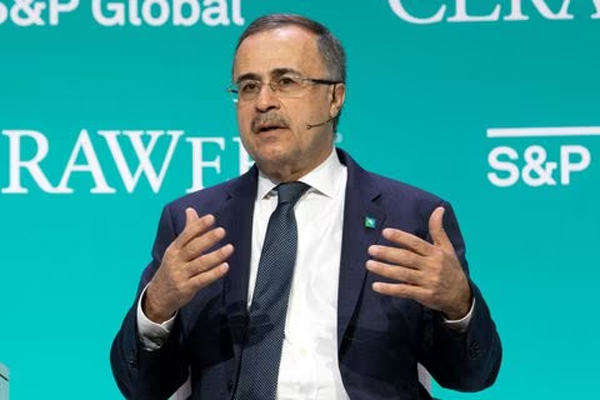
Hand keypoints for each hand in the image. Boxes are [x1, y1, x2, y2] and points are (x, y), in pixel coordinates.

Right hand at [143, 208, 233, 322]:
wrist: (158, 295)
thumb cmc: (171, 267)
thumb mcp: (176, 249)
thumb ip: (187, 230)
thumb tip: (191, 210)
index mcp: (174, 249)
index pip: (186, 235)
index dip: (198, 226)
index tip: (211, 218)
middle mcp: (177, 261)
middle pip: (193, 248)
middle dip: (208, 239)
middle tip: (221, 231)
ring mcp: (181, 275)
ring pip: (200, 264)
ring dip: (215, 256)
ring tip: (229, 248)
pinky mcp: (187, 288)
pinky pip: (202, 280)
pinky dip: (214, 273)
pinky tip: (225, 267)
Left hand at [366, 207, 470, 319]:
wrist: (461, 296)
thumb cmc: (450, 268)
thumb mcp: (447, 248)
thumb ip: (438, 230)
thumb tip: (439, 209)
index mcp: (435, 253)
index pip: (416, 243)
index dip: (401, 237)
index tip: (385, 232)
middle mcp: (431, 266)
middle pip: (407, 258)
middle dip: (388, 253)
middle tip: (371, 249)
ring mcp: (427, 281)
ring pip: (403, 274)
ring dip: (385, 269)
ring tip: (369, 264)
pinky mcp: (423, 295)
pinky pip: (404, 291)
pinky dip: (390, 289)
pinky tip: (376, 286)